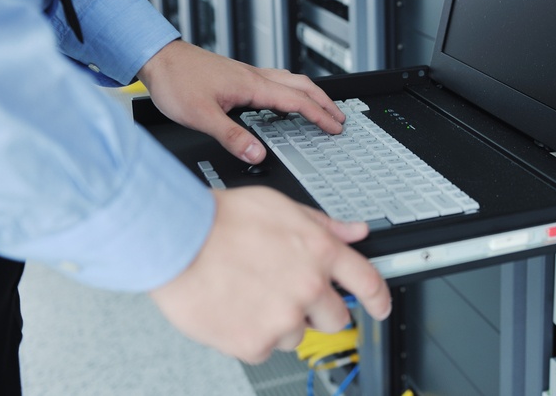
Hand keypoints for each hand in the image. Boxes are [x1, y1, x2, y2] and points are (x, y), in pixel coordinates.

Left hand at [137, 40, 345, 162]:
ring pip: (291, 80)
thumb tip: (257, 154)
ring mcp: (247, 74)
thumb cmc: (176, 81)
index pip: (296, 101)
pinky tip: (285, 101)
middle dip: (324, 102)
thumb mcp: (201, 116)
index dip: (319, 115)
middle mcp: (254, 77)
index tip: (335, 126)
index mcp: (251, 86)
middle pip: (302, 86)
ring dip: (311, 94)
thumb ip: (231, 137)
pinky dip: (292, 91)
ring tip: (321, 108)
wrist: (157, 58)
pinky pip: (276, 81)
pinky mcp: (238, 75)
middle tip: (339, 117)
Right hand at [150, 187, 390, 362]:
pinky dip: (252, 336)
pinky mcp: (255, 343)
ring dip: (281, 322)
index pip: (367, 281)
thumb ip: (323, 224)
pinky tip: (235, 309)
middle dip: (319, 310)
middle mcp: (308, 287)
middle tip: (289, 296)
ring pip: (298, 334)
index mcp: (320, 251)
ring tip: (250, 295)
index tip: (380, 307)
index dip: (379, 298)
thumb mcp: (282, 206)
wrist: (175, 240)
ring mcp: (283, 318)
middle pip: (336, 317)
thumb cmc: (221, 219)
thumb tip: (355, 230)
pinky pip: (265, 349)